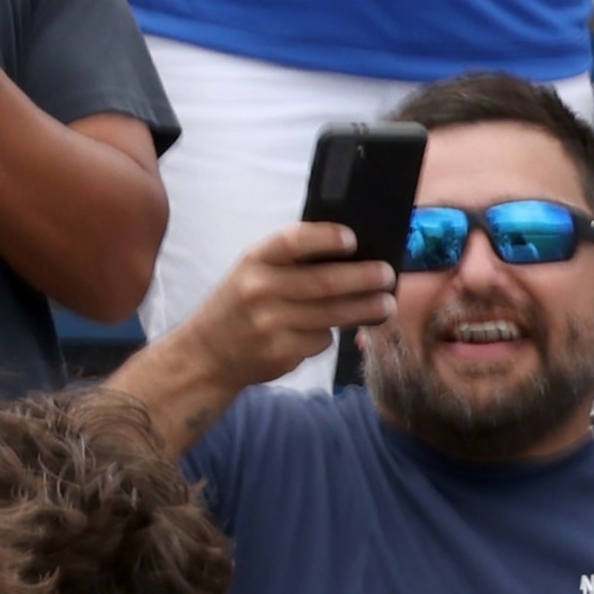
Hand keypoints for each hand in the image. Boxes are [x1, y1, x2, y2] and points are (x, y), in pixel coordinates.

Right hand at [174, 222, 397, 391]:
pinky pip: (320, 340)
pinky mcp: (280, 354)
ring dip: (366, 310)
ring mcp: (270, 325)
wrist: (205, 355)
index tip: (353, 240)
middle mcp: (259, 291)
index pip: (294, 241)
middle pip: (326, 282)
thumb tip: (352, 256)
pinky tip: (325, 331)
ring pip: (332, 315)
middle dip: (365, 279)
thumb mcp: (252, 272)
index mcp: (254, 261)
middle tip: (388, 276)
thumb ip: (291, 262)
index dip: (327, 238)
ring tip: (385, 306)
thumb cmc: (239, 304)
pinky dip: (329, 335)